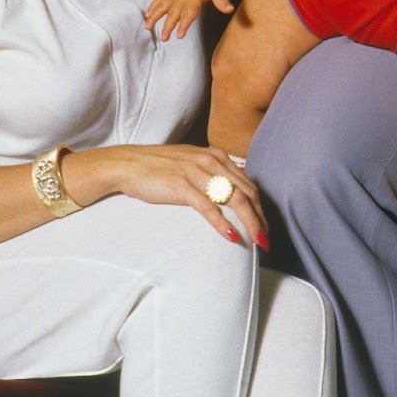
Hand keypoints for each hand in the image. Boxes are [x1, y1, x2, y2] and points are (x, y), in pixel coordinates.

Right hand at [87, 143, 268, 248]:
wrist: (129, 164)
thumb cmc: (161, 167)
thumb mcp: (193, 163)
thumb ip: (214, 172)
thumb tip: (236, 188)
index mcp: (216, 156)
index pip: (248, 183)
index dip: (261, 207)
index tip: (266, 228)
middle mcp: (210, 161)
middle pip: (246, 192)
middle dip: (260, 217)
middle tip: (267, 241)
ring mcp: (196, 172)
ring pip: (233, 198)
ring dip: (249, 222)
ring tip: (258, 241)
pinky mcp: (181, 185)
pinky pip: (208, 206)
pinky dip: (222, 223)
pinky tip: (232, 236)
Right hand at [145, 0, 233, 40]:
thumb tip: (230, 9)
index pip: (188, 13)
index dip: (184, 24)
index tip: (179, 35)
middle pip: (173, 13)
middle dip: (168, 26)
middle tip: (164, 38)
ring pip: (162, 6)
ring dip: (155, 17)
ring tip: (148, 27)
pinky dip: (153, 6)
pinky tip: (148, 14)